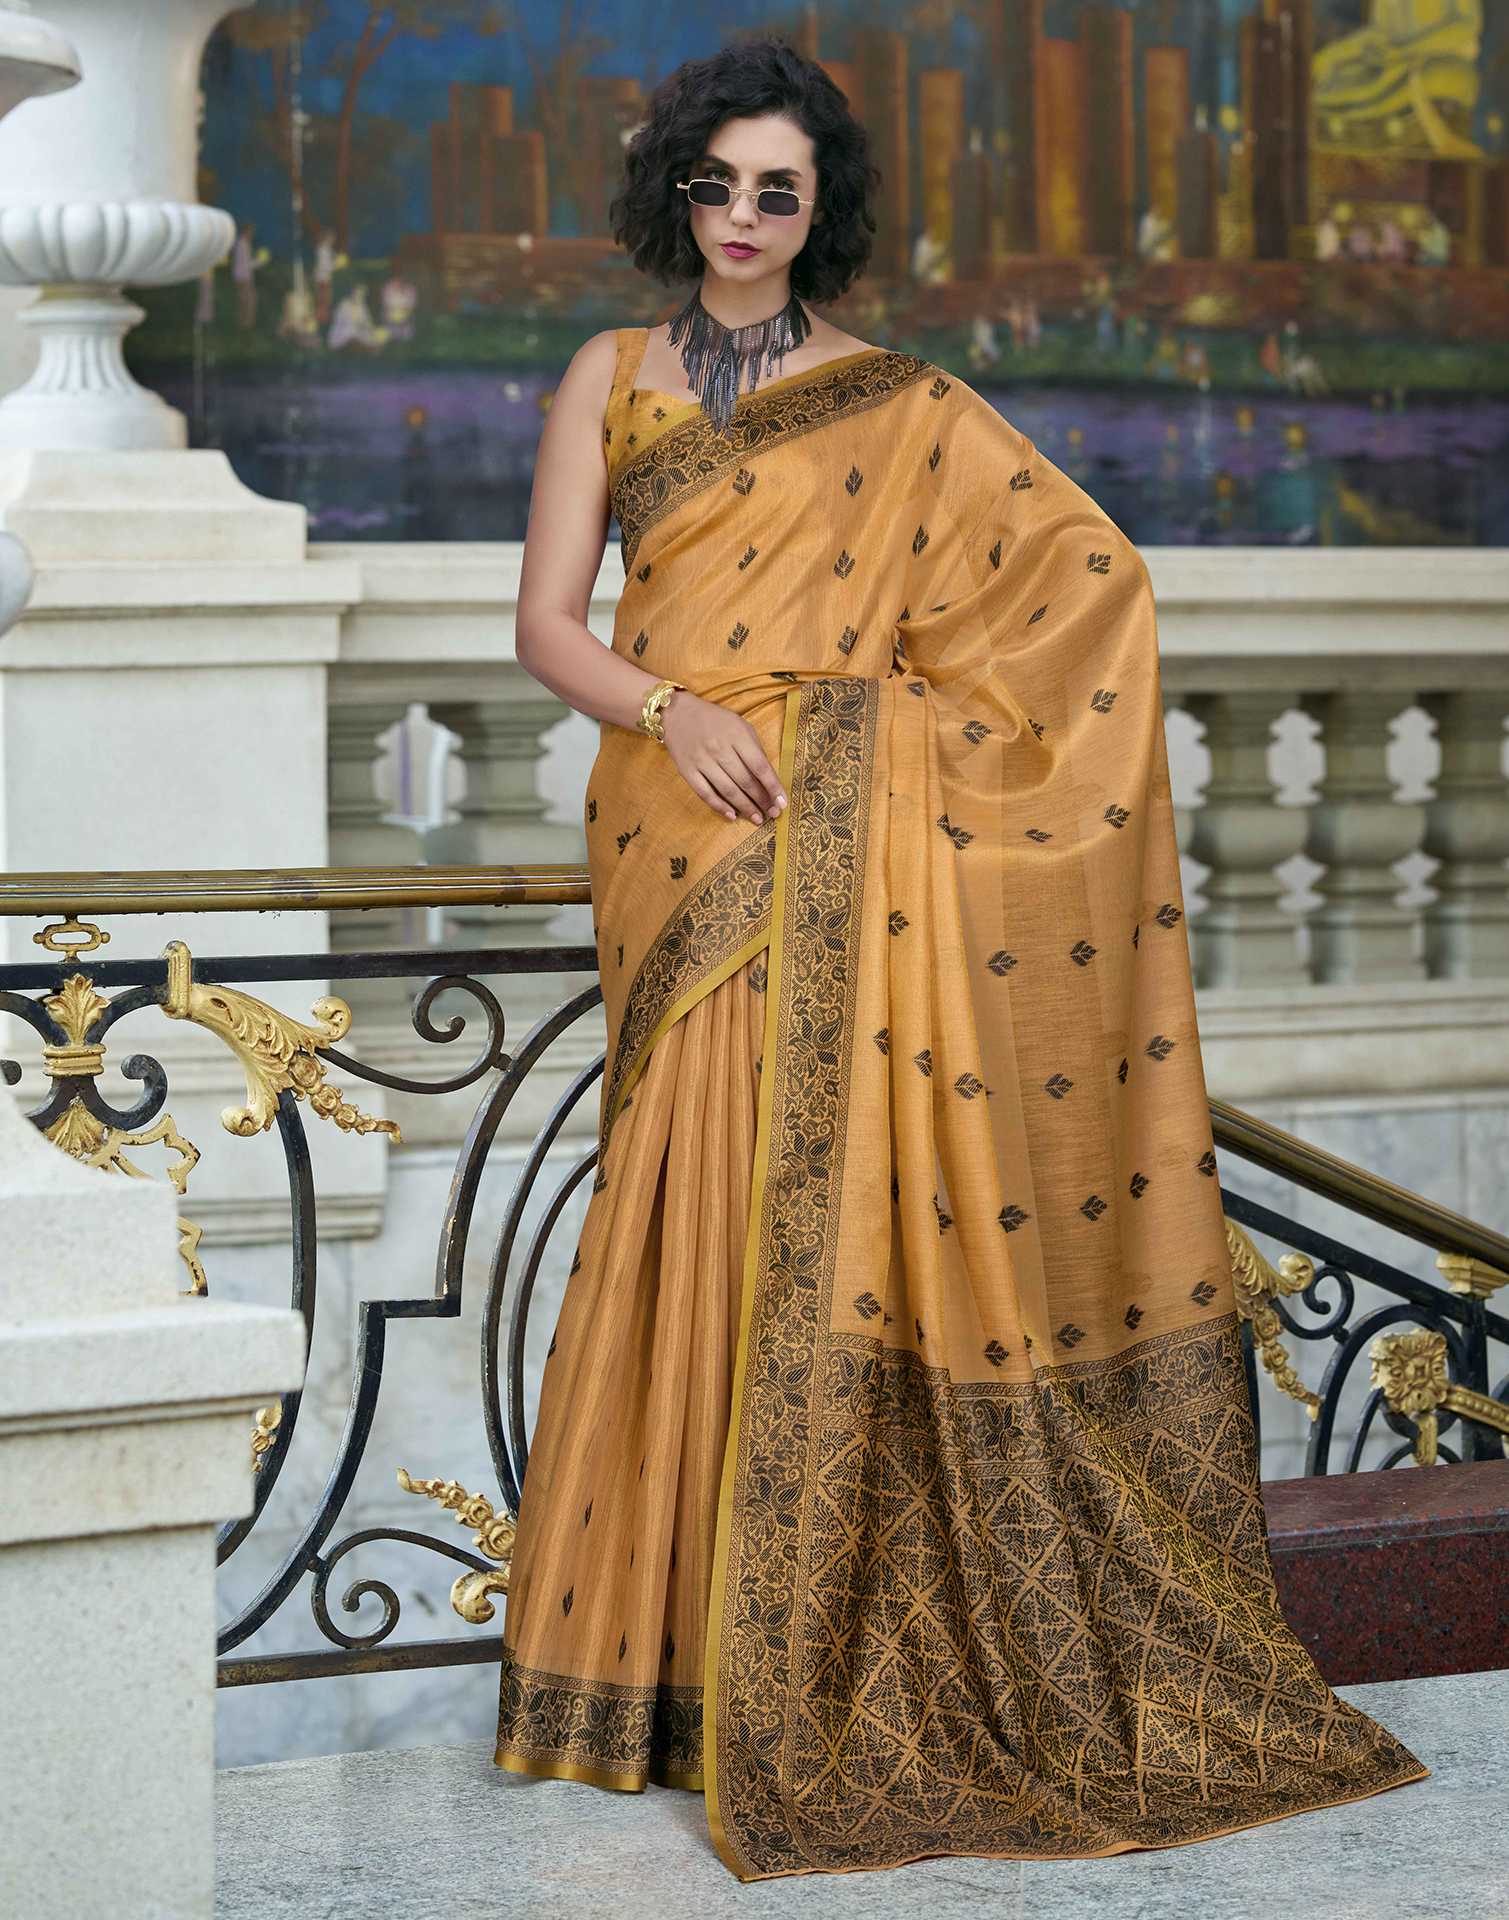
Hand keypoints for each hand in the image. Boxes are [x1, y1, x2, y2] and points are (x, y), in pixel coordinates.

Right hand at [660, 691, 786, 824]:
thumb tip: (768, 778)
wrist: (677, 714)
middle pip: (745, 781)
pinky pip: (705, 793)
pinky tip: (733, 815)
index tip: (782, 802)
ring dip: (745, 807)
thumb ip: (754, 749)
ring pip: (728, 790)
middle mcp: (719, 748)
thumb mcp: (740, 725)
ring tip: (757, 818)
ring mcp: (702, 761)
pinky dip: (720, 806)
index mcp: (736, 735)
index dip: (773, 787)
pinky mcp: (687, 771)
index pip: (759, 766)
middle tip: (773, 814)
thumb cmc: (715, 721)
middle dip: (762, 800)